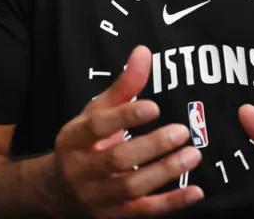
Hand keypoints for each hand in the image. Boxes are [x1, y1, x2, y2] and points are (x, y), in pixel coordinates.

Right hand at [52, 46, 204, 216]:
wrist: (58, 190)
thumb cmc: (85, 142)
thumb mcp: (96, 111)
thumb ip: (124, 85)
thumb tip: (144, 51)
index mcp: (74, 139)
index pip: (98, 127)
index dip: (126, 117)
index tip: (154, 106)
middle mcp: (82, 170)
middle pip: (117, 160)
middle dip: (152, 146)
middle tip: (183, 131)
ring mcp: (97, 197)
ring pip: (132, 188)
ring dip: (165, 172)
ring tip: (193, 155)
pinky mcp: (114, 216)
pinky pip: (144, 211)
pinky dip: (171, 203)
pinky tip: (195, 191)